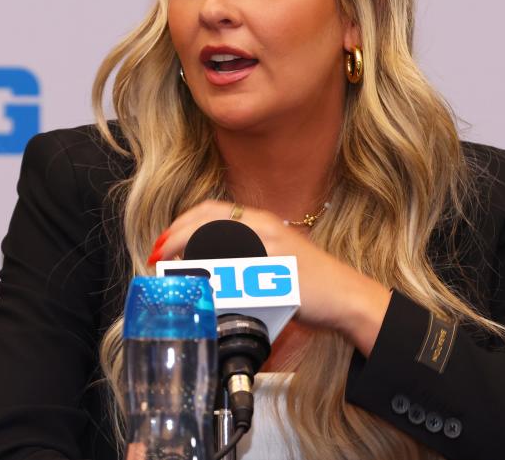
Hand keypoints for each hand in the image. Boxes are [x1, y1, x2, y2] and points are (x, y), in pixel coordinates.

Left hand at [154, 200, 390, 355]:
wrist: (345, 296)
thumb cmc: (311, 282)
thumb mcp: (275, 257)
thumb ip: (245, 255)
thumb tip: (207, 266)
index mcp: (262, 221)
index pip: (211, 209)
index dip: (182, 222)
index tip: (164, 240)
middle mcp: (263, 227)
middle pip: (207, 220)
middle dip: (176, 236)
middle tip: (158, 255)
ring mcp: (269, 246)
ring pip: (215, 241)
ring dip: (187, 256)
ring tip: (172, 272)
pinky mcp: (274, 269)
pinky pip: (234, 269)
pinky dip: (213, 275)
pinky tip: (202, 286)